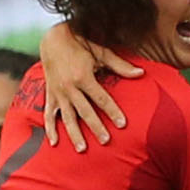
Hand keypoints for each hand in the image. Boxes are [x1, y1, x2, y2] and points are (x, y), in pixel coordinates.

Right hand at [40, 24, 139, 151]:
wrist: (53, 39)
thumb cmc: (81, 45)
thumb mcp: (101, 53)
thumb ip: (120, 66)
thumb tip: (141, 73)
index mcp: (83, 77)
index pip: (101, 98)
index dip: (112, 111)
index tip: (122, 124)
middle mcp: (69, 87)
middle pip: (85, 111)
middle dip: (96, 127)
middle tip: (106, 141)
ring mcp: (58, 93)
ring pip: (67, 117)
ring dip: (74, 134)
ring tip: (82, 149)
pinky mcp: (50, 95)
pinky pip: (48, 115)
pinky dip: (49, 129)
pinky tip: (54, 143)